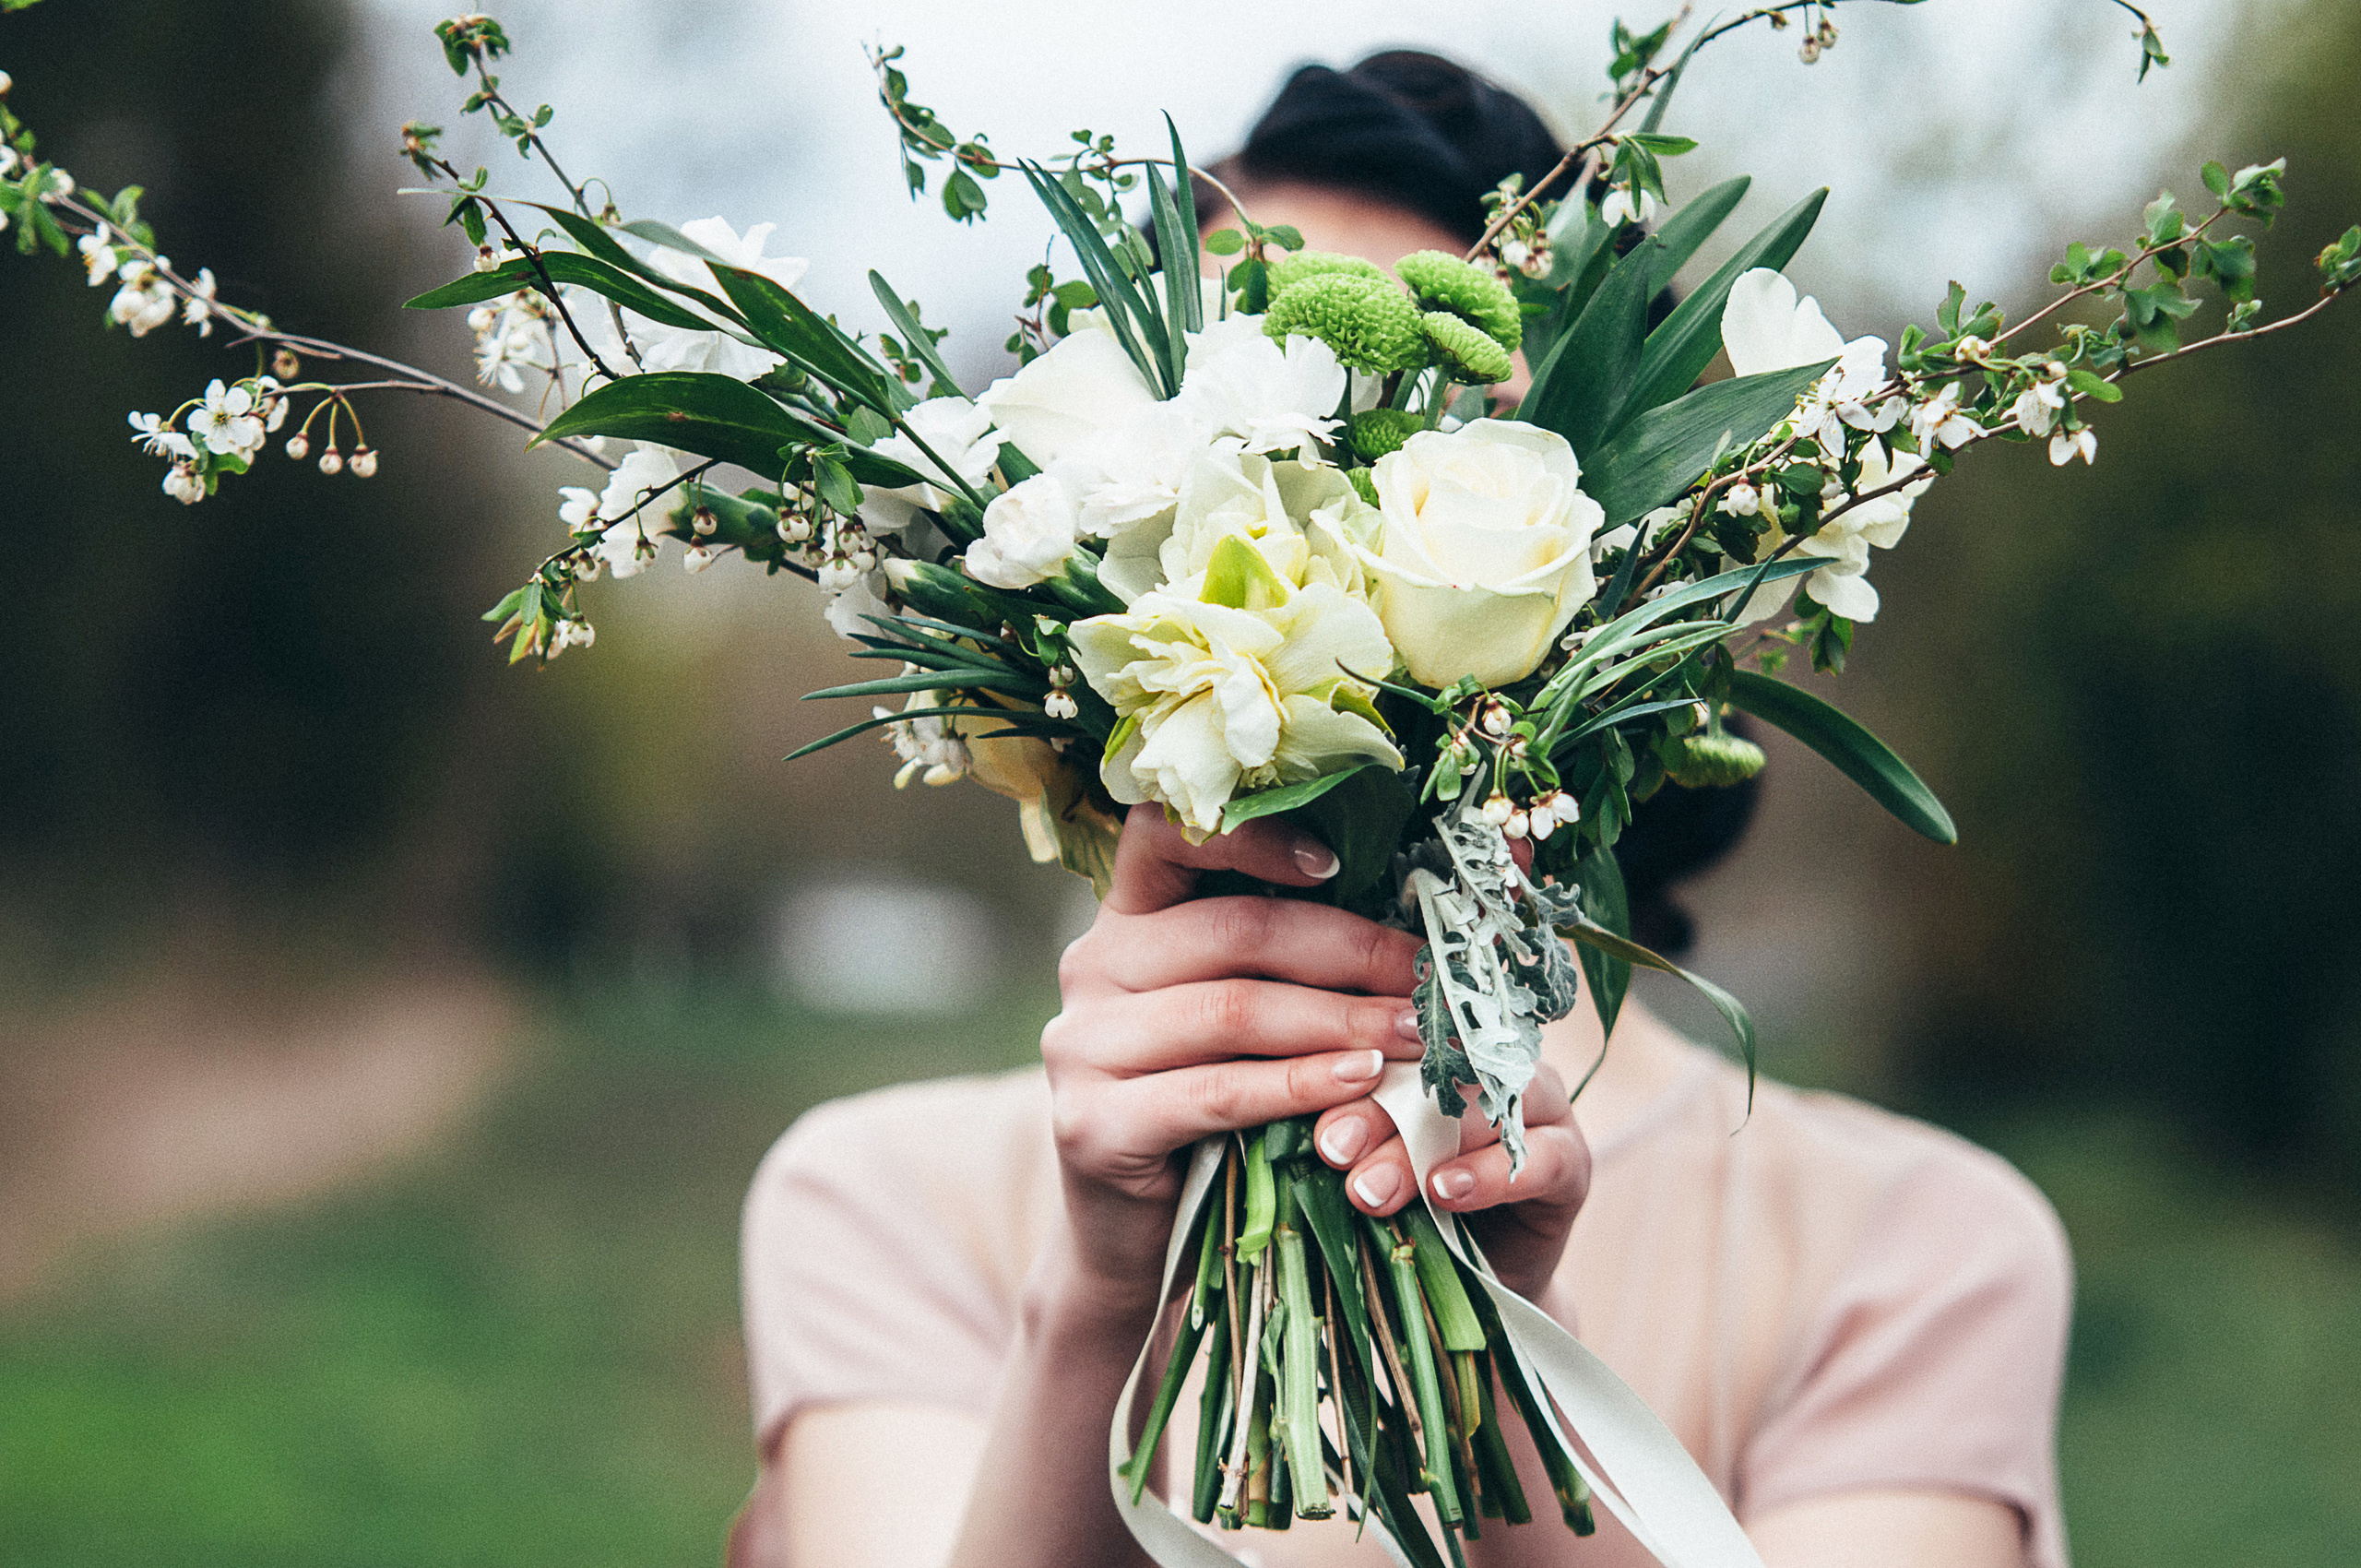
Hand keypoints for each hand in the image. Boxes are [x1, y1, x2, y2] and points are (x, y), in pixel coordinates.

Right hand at [1039, 803, 1427, 1318]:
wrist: (1136, 1238)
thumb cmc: (1208, 1112)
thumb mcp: (1235, 1021)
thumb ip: (1280, 963)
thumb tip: (1411, 919)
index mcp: (1124, 921)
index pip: (1165, 837)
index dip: (1252, 836)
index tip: (1339, 862)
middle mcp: (1089, 968)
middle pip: (1233, 930)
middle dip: (1347, 950)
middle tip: (1427, 979)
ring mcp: (1081, 1046)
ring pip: (1232, 1009)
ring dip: (1339, 1021)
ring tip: (1412, 1036)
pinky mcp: (1092, 1123)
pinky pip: (1215, 1092)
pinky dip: (1298, 1085)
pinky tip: (1358, 1085)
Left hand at [1309, 1061, 1591, 1304]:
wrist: (1469, 1286)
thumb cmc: (1403, 1209)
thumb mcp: (1365, 1164)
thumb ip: (1347, 1134)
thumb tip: (1301, 1125)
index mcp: (1439, 1046)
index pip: (1398, 1031)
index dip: (1354, 1061)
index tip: (1306, 1105)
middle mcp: (1494, 1062)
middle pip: (1438, 1066)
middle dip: (1378, 1108)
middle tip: (1332, 1149)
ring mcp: (1541, 1106)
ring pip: (1487, 1105)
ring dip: (1423, 1146)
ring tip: (1372, 1188)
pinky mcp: (1573, 1159)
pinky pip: (1540, 1157)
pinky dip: (1490, 1175)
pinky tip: (1446, 1193)